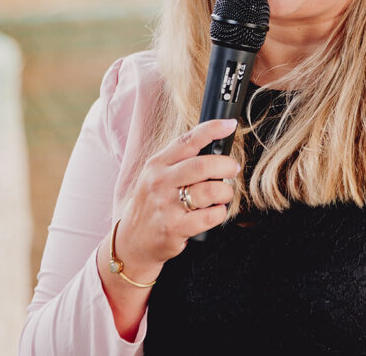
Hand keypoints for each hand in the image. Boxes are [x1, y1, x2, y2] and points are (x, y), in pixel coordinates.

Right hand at [114, 118, 240, 280]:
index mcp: (157, 164)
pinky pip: (210, 216)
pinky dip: (220, 212)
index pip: (187, 140)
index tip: (229, 125)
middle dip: (226, 165)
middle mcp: (160, 182)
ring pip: (210, 191)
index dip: (211, 130)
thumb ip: (180, 159)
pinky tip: (215, 211)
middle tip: (233, 168)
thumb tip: (214, 142)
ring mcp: (166, 206)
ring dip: (225, 191)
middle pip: (202, 165)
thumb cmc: (153, 203)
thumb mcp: (156, 175)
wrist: (132, 240)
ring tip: (223, 194)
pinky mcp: (174, 228)